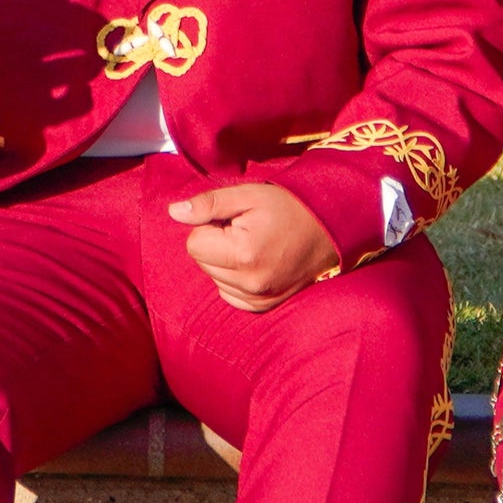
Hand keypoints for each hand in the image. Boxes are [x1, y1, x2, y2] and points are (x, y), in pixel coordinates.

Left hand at [168, 183, 338, 312]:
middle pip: (202, 262)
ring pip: (214, 278)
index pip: (194, 244)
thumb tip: (173, 212)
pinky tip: (255, 262)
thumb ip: (208, 204)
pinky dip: (234, 278)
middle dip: (216, 244)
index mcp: (244, 254)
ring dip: (225, 261)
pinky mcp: (265, 306)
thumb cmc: (286, 207)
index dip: (208, 227)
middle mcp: (251, 284)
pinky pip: (228, 294)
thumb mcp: (246, 195)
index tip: (233, 220)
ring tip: (254, 245)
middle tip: (245, 231)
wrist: (329, 229)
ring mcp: (260, 299)